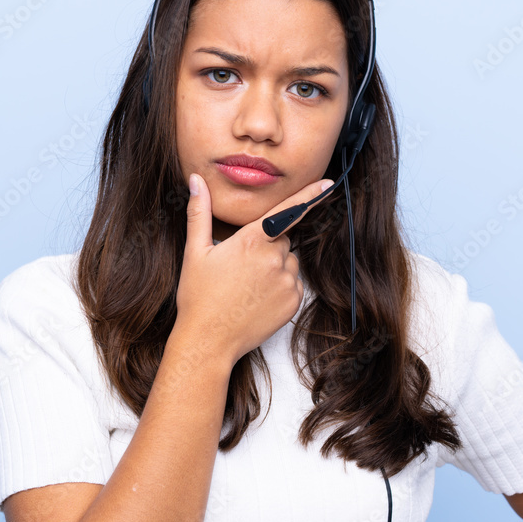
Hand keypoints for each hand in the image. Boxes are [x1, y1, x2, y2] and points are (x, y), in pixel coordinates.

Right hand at [173, 173, 333, 366]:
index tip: (328, 184)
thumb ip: (199, 212)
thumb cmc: (198, 296)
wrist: (208, 340)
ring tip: (247, 285)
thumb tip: (196, 181)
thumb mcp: (195, 251)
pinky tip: (258, 298)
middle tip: (241, 266)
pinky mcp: (293, 302)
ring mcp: (286, 282)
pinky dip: (281, 287)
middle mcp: (274, 258)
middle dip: (267, 246)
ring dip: (275, 267)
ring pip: (289, 262)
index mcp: (252, 240)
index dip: (310, 195)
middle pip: (282, 239)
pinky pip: (294, 284)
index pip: (287, 210)